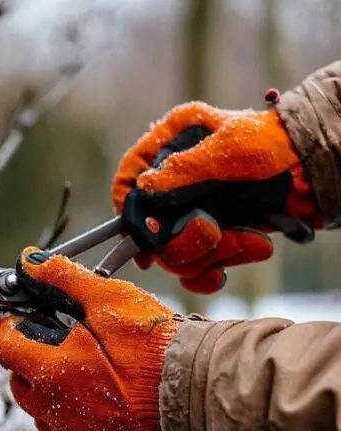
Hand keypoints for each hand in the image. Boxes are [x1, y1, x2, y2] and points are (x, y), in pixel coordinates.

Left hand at [0, 247, 177, 430]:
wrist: (203, 395)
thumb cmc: (158, 347)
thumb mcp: (110, 300)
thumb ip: (65, 280)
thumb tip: (30, 263)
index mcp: (55, 373)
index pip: (4, 347)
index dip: (9, 327)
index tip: (23, 319)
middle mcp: (60, 415)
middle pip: (21, 384)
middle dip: (30, 360)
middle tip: (59, 343)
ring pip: (46, 416)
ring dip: (54, 393)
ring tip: (86, 373)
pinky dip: (84, 420)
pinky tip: (111, 403)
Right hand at [112, 101, 321, 292]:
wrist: (315, 171)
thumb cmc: (275, 144)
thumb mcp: (229, 147)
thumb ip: (184, 169)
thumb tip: (144, 189)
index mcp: (173, 146)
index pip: (130, 176)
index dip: (127, 205)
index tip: (140, 231)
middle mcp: (177, 182)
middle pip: (151, 228)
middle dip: (182, 239)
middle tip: (212, 232)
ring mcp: (194, 211)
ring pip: (174, 252)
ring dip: (211, 255)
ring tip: (252, 242)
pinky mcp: (213, 236)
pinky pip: (195, 268)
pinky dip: (213, 274)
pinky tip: (243, 258)